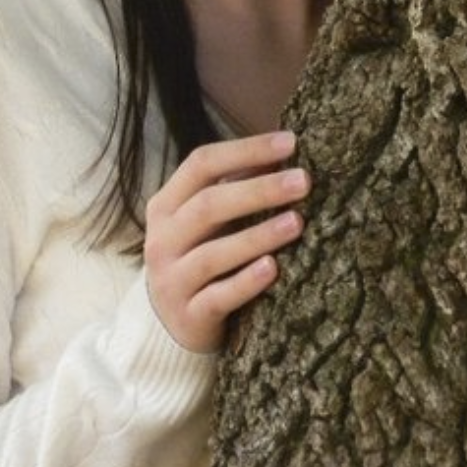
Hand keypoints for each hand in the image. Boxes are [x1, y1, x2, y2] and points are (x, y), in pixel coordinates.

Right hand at [144, 131, 307, 353]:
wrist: (167, 324)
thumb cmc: (197, 258)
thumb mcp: (204, 221)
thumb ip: (232, 187)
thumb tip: (283, 152)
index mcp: (166, 206)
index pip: (201, 165)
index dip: (245, 151)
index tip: (290, 143)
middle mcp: (162, 239)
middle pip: (208, 205)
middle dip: (258, 191)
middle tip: (303, 181)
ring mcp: (171, 279)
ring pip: (213, 254)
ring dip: (257, 236)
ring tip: (297, 222)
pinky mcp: (188, 314)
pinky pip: (218, 296)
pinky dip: (246, 282)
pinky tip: (273, 268)